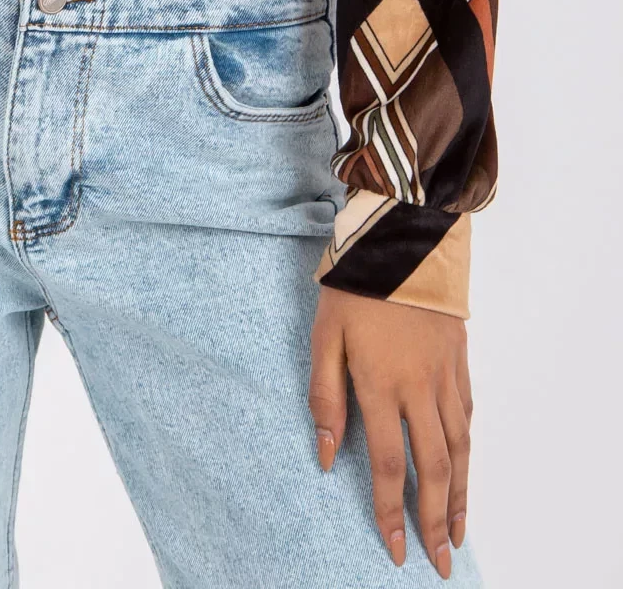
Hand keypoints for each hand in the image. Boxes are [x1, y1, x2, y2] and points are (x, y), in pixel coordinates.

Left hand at [308, 284, 472, 575]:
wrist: (401, 236)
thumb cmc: (353, 284)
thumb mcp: (323, 336)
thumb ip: (324, 397)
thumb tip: (325, 455)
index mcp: (381, 385)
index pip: (388, 465)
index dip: (391, 511)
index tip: (396, 548)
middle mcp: (419, 388)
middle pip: (434, 469)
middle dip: (436, 520)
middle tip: (439, 559)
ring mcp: (445, 375)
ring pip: (459, 449)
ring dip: (461, 495)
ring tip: (459, 530)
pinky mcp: (459, 359)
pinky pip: (468, 416)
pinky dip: (468, 449)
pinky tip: (465, 467)